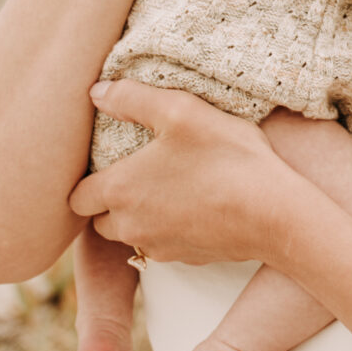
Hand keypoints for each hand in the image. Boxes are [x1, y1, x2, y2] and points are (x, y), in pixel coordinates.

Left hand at [69, 80, 284, 262]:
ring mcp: (159, 246)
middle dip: (110, 200)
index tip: (103, 164)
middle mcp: (131, 225)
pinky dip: (169, 228)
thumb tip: (96, 92)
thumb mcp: (181, 110)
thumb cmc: (227, 157)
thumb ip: (132, 98)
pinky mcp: (187, 258)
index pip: (76, 197)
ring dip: (139, 216)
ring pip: (131, 235)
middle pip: (99, 220)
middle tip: (136, 172)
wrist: (275, 213)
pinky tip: (195, 204)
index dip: (85, 180)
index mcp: (120, 190)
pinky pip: (163, 244)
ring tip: (166, 186)